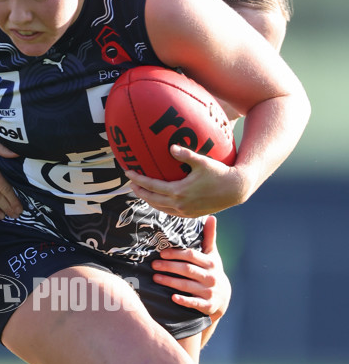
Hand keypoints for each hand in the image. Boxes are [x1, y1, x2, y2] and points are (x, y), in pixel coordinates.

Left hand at [126, 146, 245, 217]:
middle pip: (152, 199)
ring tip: (142, 191)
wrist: (236, 190)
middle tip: (130, 184)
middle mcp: (179, 204)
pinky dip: (161, 206)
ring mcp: (185, 212)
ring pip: (160, 208)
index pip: (152, 186)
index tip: (128, 173)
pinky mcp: (191, 215)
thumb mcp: (203, 161)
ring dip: (149, 200)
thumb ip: (186, 154)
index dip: (138, 179)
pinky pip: (170, 212)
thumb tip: (171, 147)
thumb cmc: (220, 173)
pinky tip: (160, 199)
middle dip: (139, 192)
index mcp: (179, 192)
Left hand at [152, 215, 230, 321]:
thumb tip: (210, 216)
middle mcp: (210, 277)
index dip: (176, 254)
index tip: (162, 253)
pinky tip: (172, 297)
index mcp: (211, 263)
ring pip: (187, 285)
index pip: (192, 256)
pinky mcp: (207, 305)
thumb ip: (209, 237)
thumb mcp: (212, 255)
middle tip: (153, 264)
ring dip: (170, 282)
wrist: (223, 297)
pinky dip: (184, 300)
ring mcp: (209, 292)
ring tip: (156, 277)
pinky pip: (194, 303)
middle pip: (187, 270)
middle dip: (169, 267)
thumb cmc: (212, 271)